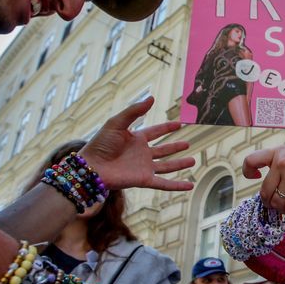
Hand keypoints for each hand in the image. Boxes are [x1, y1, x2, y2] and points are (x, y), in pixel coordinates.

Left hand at [80, 97, 194, 191]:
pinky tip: (190, 185)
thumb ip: (134, 111)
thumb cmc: (100, 144)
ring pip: (167, 166)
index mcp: (136, 139)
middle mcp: (142, 153)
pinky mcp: (144, 180)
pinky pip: (164, 183)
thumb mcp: (117, 122)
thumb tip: (152, 98)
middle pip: (163, 150)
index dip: (167, 128)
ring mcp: (144, 167)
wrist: (92, 167)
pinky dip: (178, 185)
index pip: (155, 131)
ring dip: (179, 164)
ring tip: (193, 161)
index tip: (179, 124)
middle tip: (188, 143)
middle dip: (175, 147)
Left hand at [242, 139, 284, 220]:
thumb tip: (276, 189)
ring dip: (284, 211)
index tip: (255, 178)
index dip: (248, 172)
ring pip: (277, 203)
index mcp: (279, 153)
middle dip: (270, 203)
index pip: (252, 160)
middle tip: (279, 206)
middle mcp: (282, 164)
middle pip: (265, 191)